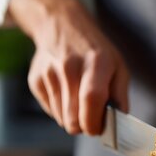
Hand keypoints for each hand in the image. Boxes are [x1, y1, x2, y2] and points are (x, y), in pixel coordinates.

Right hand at [9, 0, 128, 134]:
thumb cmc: (95, 51)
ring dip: (73, 119)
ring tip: (80, 102)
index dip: (94, 121)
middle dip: (84, 127)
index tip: (98, 129)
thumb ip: (120, 94)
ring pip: (61, 118)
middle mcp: (70, 66)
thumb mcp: (117, 65)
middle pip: (73, 117)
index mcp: (96, 62)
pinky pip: (50, 111)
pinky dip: (60, 111)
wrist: (61, 26)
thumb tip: (119, 120)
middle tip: (92, 120)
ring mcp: (49, 73)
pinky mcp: (35, 80)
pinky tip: (66, 93)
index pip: (92, 98)